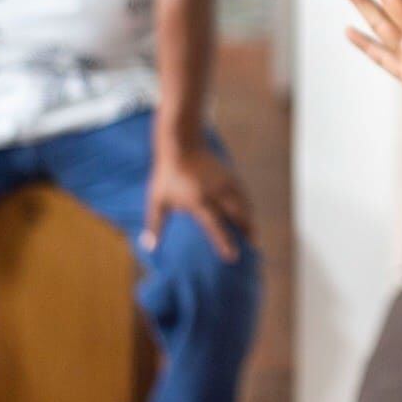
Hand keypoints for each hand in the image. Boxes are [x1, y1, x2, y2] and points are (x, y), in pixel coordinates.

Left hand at [141, 144, 253, 261]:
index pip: (214, 225)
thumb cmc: (166, 175)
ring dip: (249, 219)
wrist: (181, 144)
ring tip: (253, 234)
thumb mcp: (157, 200)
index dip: (224, 242)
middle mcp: (215, 192)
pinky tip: (247, 215)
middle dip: (247, 231)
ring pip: (244, 204)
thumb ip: (155, 224)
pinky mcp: (230, 176)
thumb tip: (148, 248)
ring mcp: (225, 183)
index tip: (233, 257)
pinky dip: (247, 207)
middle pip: (238, 215)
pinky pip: (243, 195)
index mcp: (198, 200)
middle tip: (253, 247)